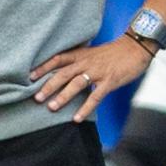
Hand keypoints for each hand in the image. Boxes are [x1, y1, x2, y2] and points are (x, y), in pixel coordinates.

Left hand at [31, 36, 153, 124]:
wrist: (135, 47)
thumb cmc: (113, 52)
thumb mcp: (92, 52)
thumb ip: (78, 60)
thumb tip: (63, 70)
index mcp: (81, 54)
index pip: (58, 59)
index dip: (43, 67)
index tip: (30, 77)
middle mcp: (87, 62)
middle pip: (63, 74)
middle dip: (48, 86)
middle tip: (36, 98)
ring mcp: (98, 72)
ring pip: (76, 84)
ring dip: (63, 97)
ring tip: (52, 108)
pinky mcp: (109, 81)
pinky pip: (95, 96)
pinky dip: (85, 108)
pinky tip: (77, 118)